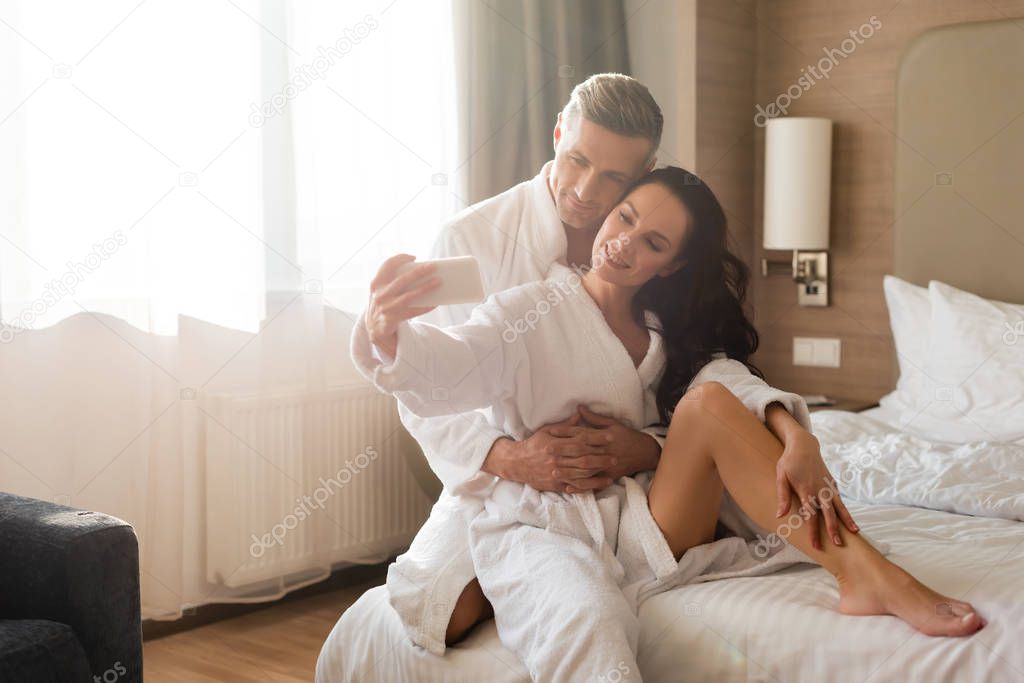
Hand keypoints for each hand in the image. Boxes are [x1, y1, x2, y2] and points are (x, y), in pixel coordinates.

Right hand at [364, 254, 440, 356]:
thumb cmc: (384, 303)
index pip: (387, 265)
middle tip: (433, 266)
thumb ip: (393, 281)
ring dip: (425, 288)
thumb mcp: (382, 290)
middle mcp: (379, 295)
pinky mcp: (392, 319)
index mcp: (376, 283)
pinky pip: (413, 312)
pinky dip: (425, 307)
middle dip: (419, 272)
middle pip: (402, 280)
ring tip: (438, 281)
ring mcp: (385, 308)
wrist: (374, 328)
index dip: (400, 259)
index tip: (414, 257)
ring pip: (409, 296)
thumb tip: (421, 272)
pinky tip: (435, 302)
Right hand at [483, 412, 617, 492]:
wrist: (517, 463)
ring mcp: (556, 473)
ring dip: (598, 470)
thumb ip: (565, 425)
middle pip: (583, 458)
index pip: (580, 440)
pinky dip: (590, 485)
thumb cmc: (533, 444)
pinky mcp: (556, 485)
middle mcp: (556, 459)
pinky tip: (602, 482)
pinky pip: (576, 486)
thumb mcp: (547, 431)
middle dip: (601, 456)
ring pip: (582, 472)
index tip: (610, 436)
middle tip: (615, 455)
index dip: (596, 438)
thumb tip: (580, 414)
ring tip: (611, 467)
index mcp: (554, 444)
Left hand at [558, 405, 660, 492]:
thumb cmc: (627, 436)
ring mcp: (606, 466)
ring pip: (585, 470)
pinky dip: (581, 486)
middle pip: (580, 451)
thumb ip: (594, 418)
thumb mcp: (612, 423)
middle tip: (545, 452)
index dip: (565, 432)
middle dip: (562, 452)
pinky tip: (569, 488)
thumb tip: (579, 408)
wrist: (645, 452)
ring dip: (569, 472)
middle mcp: (603, 451)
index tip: (550, 432)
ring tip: (553, 472)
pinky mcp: (609, 477)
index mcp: (602, 437)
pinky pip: (593, 484)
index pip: (580, 434)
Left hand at [774, 431, 858, 550]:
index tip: (816, 545)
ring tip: (854, 533)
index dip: (814, 531)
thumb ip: (783, 497)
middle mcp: (820, 490)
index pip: (811, 515)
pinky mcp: (832, 483)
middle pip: (828, 513)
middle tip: (838, 545)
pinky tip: (849, 520)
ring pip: (839, 506)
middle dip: (833, 529)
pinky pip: (839, 499)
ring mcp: (827, 486)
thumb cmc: (789, 462)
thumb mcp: (781, 477)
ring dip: (846, 520)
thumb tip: (780, 516)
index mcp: (806, 490)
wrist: (803, 445)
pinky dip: (845, 510)